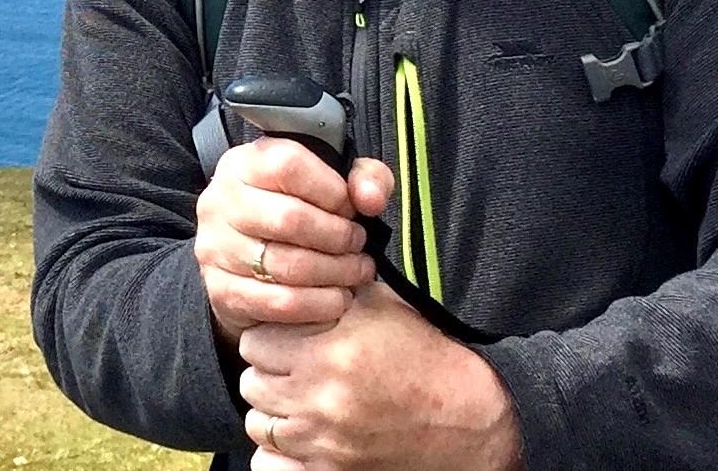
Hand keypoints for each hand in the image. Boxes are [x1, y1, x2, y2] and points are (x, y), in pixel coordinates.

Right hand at [194, 138, 391, 340]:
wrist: (248, 258)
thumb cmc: (297, 210)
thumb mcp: (333, 181)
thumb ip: (364, 177)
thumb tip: (370, 198)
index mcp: (245, 163)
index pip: (289, 167)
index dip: (331, 191)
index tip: (352, 209)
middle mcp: (220, 201)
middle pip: (289, 218)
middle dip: (338, 237)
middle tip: (359, 245)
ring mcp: (215, 248)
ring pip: (286, 265)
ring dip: (334, 273)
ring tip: (355, 271)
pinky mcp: (221, 291)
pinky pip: (278, 302)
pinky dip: (318, 305)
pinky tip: (338, 298)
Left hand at [238, 282, 522, 470]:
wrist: (466, 415)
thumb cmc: (424, 352)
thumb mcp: (382, 306)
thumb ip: (335, 288)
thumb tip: (297, 267)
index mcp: (331, 351)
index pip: (255, 340)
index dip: (270, 332)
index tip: (288, 332)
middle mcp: (321, 398)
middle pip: (251, 382)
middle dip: (268, 369)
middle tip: (293, 362)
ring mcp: (323, 440)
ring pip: (258, 423)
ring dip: (273, 407)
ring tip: (300, 395)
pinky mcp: (329, 470)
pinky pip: (269, 462)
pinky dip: (279, 448)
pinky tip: (302, 430)